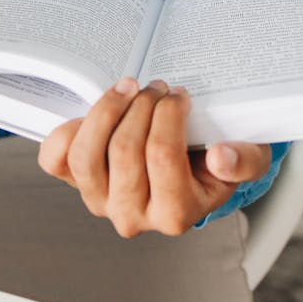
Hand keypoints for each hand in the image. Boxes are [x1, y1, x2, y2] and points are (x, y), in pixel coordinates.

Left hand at [38, 78, 271, 237]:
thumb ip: (245, 160)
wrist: (190, 171)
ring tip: (129, 88)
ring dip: (107, 110)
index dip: (169, 115)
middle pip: (123, 151)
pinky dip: (70, 129)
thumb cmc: (216, 162)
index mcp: (176, 214)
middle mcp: (132, 215)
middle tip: (158, 86)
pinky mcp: (74, 183)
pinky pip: (55, 158)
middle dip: (142, 106)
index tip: (179, 94)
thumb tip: (222, 156)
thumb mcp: (247, 160)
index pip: (162, 156)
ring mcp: (99, 200)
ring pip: (85, 154)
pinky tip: (98, 111)